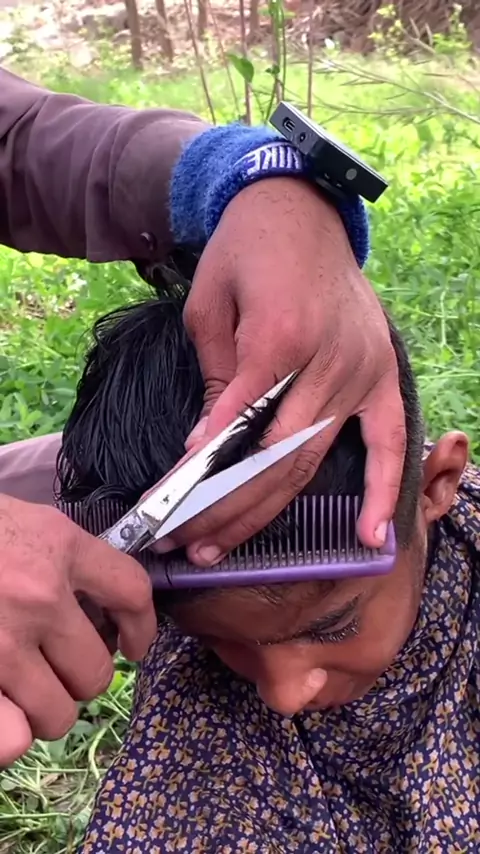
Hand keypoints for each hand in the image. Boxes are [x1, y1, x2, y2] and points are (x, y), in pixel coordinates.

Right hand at [0, 495, 155, 765]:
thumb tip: (97, 603)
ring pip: (56, 714)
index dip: (142, 627)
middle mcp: (37, 594)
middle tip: (57, 669)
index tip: (133, 646)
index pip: (131, 590)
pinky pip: (11, 737)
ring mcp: (0, 641)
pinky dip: (10, 733)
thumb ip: (60, 554)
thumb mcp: (18, 520)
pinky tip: (6, 710)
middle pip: (95, 672)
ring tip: (22, 690)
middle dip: (80, 679)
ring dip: (44, 711)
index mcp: (57, 545)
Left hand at [176, 178, 405, 563]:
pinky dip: (383, 489)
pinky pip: (387, 440)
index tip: (167, 506)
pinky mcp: (381, 373)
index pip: (236, 425)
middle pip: (275, 457)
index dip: (199, 472)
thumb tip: (207, 445)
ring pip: (313, 460)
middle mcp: (328, 362)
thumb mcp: (208, 305)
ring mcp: (360, 371)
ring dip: (266, 511)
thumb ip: (214, 377)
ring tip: (223, 547)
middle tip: (185, 543)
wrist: (300, 208)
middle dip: (224, 508)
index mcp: (279, 337)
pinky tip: (369, 534)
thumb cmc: (244, 251)